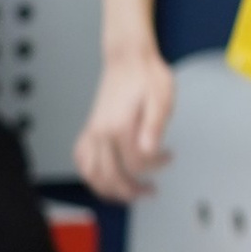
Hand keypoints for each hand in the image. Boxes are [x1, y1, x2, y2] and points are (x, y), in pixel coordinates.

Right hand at [74, 44, 176, 204]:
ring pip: (91, 173)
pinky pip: (81, 158)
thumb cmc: (146, 75)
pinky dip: (89, 173)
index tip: (169, 157)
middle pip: (111, 176)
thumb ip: (155, 127)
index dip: (155, 166)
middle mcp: (101, 132)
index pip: (136, 162)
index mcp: (120, 126)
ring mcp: (93, 132)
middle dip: (131, 190)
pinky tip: (102, 175)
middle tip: (149, 191)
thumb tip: (150, 152)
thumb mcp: (161, 98)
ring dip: (107, 189)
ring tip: (124, 193)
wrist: (127, 58)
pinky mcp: (90, 129)